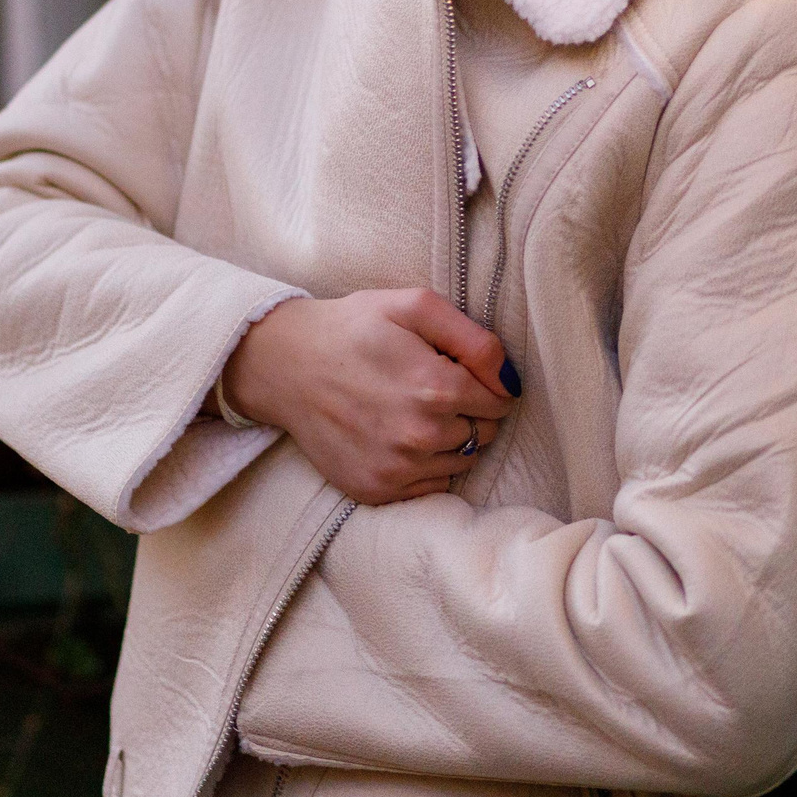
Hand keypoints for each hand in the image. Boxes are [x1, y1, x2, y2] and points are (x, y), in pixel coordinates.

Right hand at [219, 289, 515, 504]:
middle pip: (484, 433)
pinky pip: (432, 485)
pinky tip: (400, 435)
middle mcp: (419, 436)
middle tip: (434, 387)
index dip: (487, 383)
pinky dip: (427, 464)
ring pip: (462, 462)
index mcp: (435, 388)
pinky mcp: (377, 490)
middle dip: (472, 410)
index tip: (460, 370)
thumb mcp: (414, 306)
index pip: (501, 401)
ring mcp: (397, 469)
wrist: (286, 365)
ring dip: (452, 439)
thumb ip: (474, 339)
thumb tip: (510, 380)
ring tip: (416, 410)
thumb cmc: (353, 327)